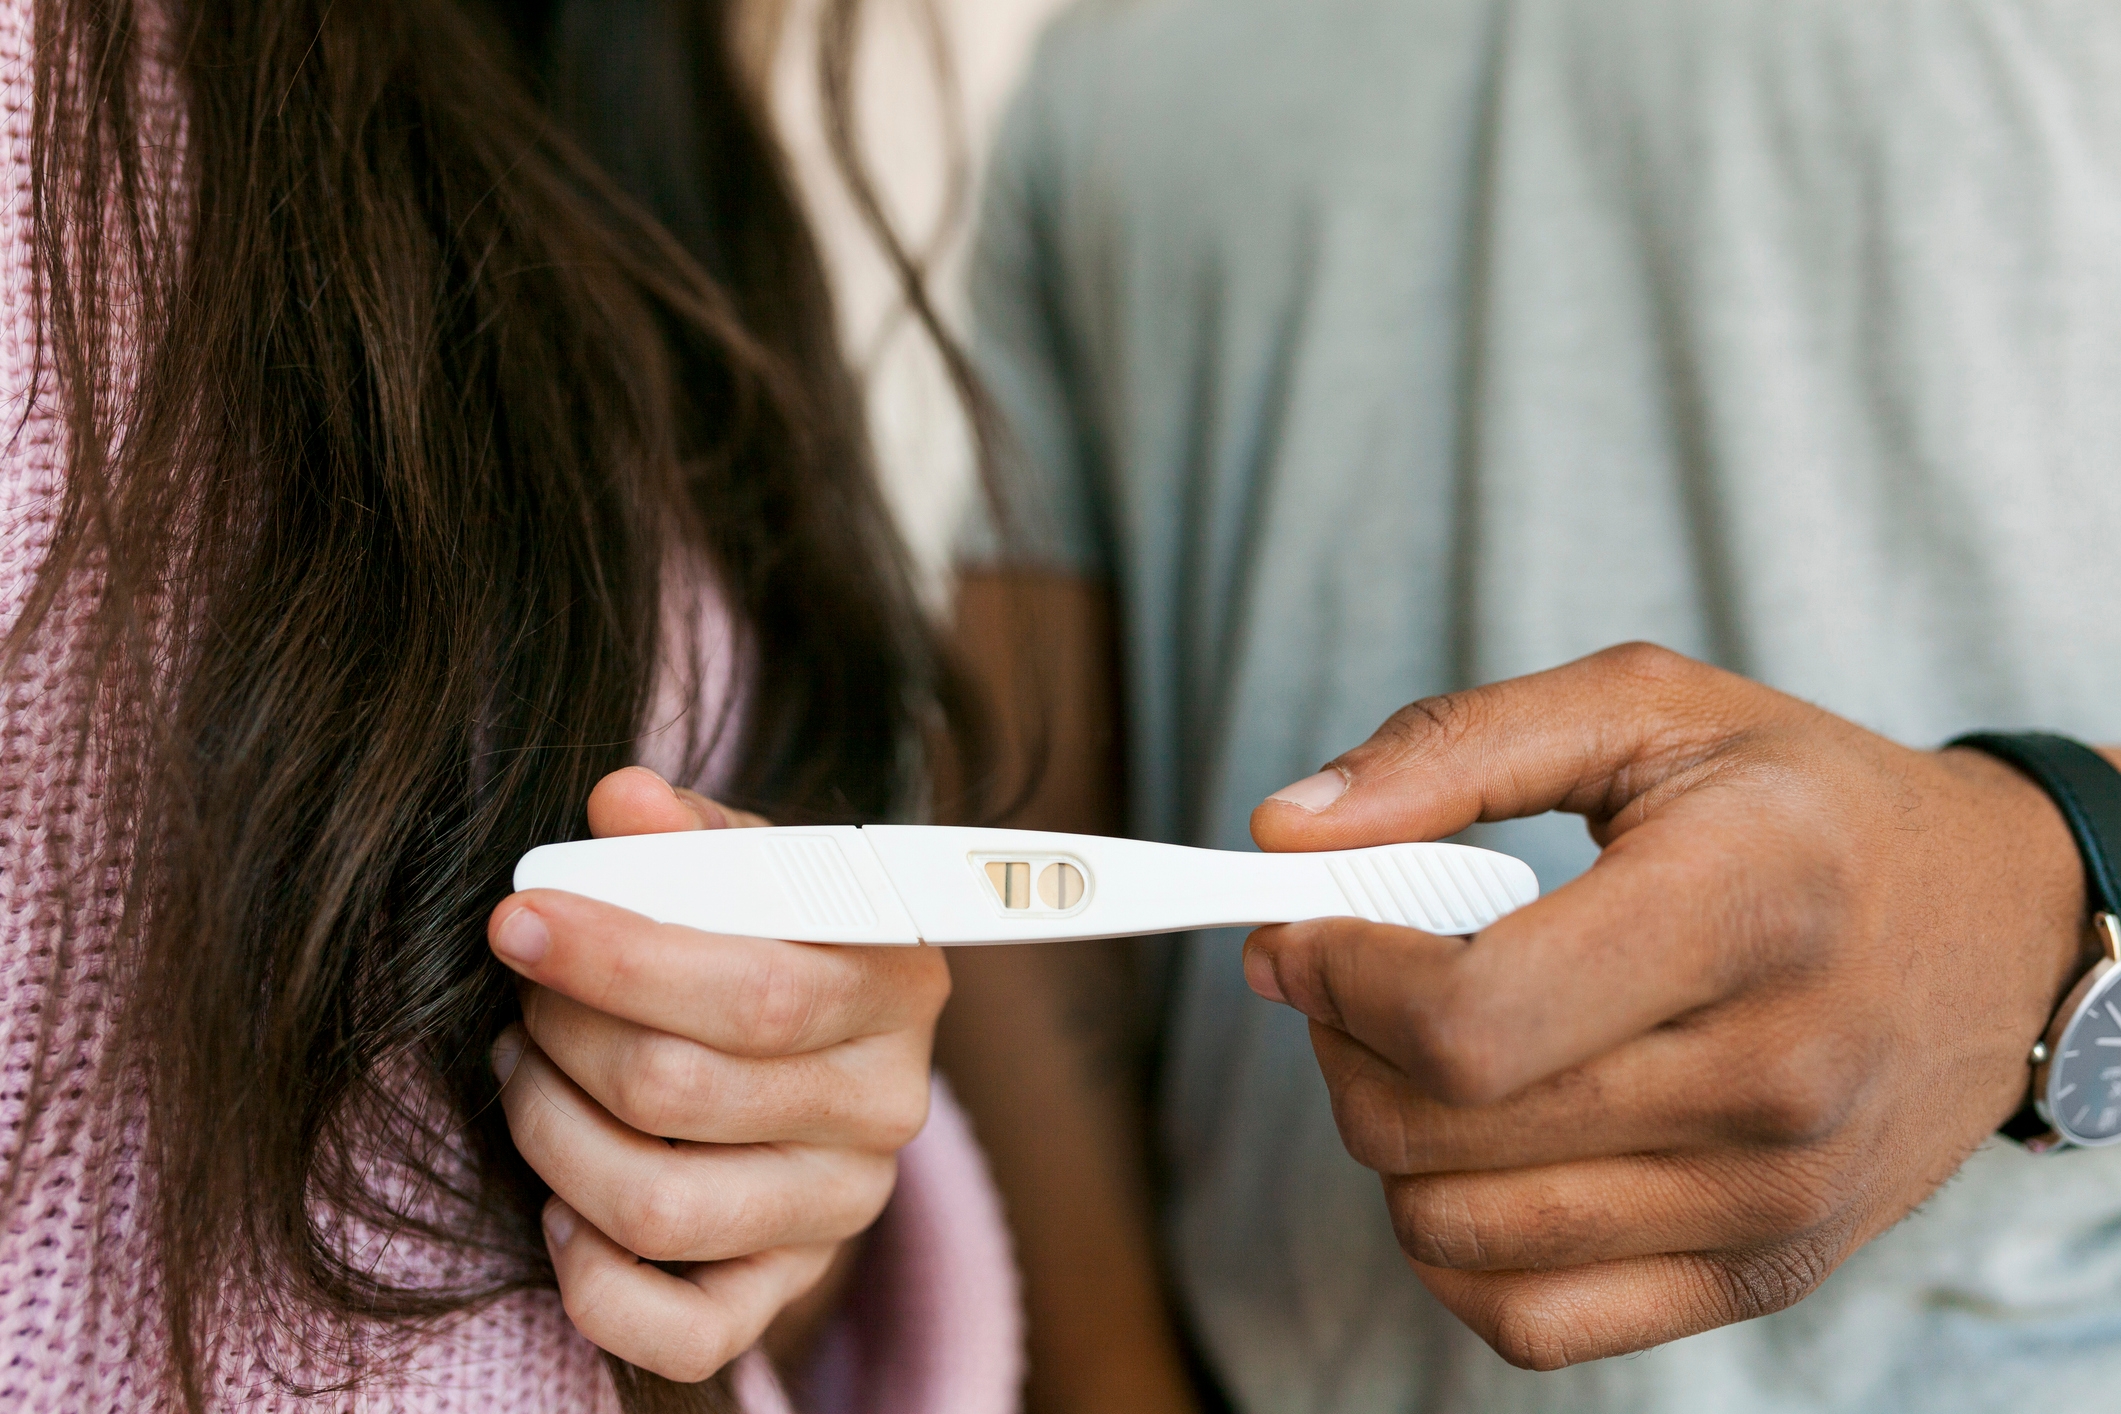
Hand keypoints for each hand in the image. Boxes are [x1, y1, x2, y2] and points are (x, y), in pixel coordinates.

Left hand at [488, 767, 949, 1381]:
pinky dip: (591, 1279)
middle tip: (522, 1001)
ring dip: (550, 1138)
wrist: (810, 1054)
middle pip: (683, 1095)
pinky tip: (562, 1207)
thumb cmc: (761, 940)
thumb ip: (682, 835)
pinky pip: (681, 1333)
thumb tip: (622, 799)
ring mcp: (844, 1208)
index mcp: (895, 982)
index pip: (756, 990)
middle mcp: (889, 1105)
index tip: (520, 921)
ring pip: (659, 1209)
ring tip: (524, 1077)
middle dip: (564, 1038)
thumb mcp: (740, 870)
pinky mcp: (792, 1288)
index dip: (620, 960)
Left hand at [1244, 643, 2096, 1369]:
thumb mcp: (1645, 709)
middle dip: (1340, 1042)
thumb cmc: (1805, 803)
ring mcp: (1773, 1197)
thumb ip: (1452, 750)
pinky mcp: (1761, 1273)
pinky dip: (1453, 1244)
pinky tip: (1476, 1145)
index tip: (1302, 930)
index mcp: (1744, 906)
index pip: (1471, 1017)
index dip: (1340, 978)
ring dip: (1387, 1137)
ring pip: (1456, 1230)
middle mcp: (1774, 1076)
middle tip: (1350, 975)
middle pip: (1441, 1129)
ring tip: (1426, 1047)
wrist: (1999, 925)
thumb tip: (1281, 829)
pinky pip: (1527, 1319)